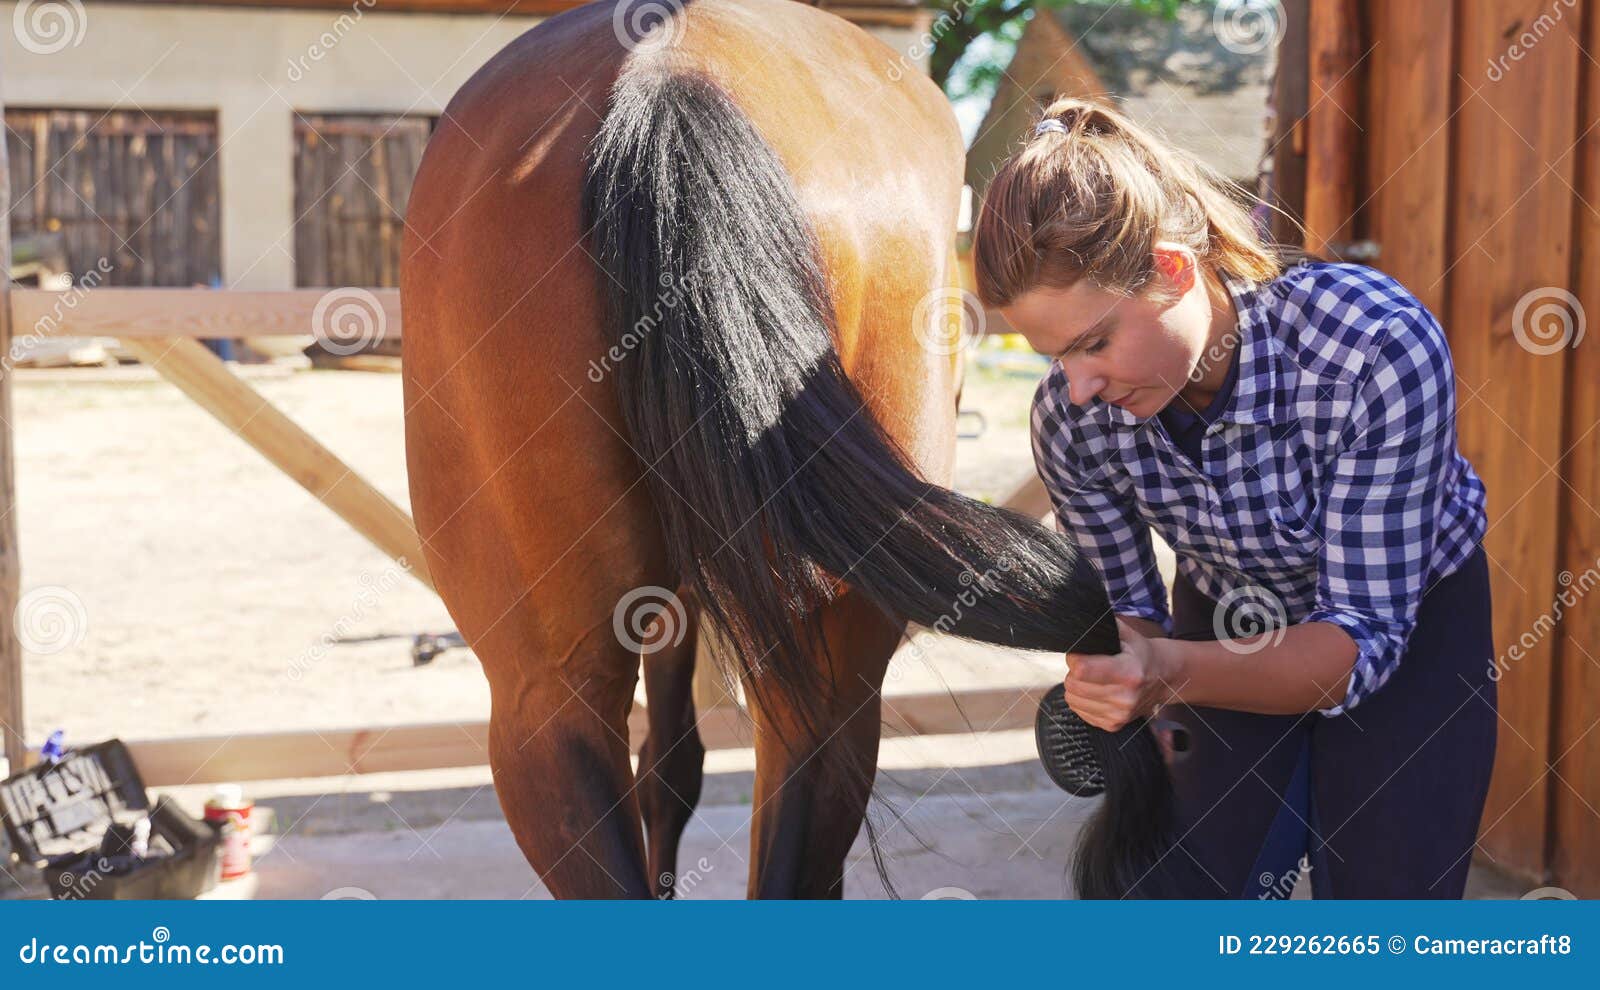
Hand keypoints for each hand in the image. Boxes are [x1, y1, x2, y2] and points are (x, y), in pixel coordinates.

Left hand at [1063, 617, 1178, 731]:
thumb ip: (1103, 627)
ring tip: (1095, 679)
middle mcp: (1124, 698)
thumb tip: (1079, 625)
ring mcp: (1119, 714)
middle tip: (1090, 665)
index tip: (1079, 654)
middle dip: (1075, 672)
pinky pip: (1079, 710)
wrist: (1162, 679)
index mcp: (1128, 673)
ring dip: (1078, 686)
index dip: (1075, 659)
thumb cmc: (1141, 655)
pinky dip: (1083, 700)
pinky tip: (1098, 692)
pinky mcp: (1112, 725)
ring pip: (1072, 698)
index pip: (1082, 670)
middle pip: (1074, 685)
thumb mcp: (1127, 635)